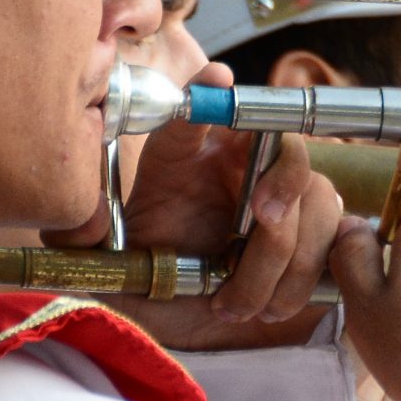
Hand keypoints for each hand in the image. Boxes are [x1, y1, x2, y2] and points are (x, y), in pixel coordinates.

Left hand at [47, 60, 344, 352]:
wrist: (183, 320)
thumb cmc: (148, 277)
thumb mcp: (107, 256)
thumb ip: (86, 228)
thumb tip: (69, 205)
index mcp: (187, 156)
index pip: (203, 109)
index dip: (211, 93)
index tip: (217, 81)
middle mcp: (240, 167)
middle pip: (287, 148)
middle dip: (283, 182)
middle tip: (262, 220)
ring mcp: (285, 200)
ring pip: (315, 206)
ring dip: (278, 265)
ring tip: (234, 304)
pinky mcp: (313, 237)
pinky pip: (331, 243)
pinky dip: (299, 282)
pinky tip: (266, 307)